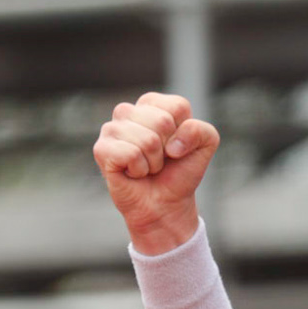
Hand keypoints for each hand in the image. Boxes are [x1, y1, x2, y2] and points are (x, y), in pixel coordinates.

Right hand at [93, 92, 219, 254]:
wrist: (165, 204)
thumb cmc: (181, 172)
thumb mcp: (205, 146)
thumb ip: (202, 131)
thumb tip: (172, 144)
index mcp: (152, 104)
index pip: (177, 107)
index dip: (184, 133)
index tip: (176, 146)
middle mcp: (128, 112)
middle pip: (162, 122)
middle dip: (168, 149)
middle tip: (160, 159)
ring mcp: (111, 129)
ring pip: (148, 140)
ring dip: (154, 162)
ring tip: (147, 166)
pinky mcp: (102, 149)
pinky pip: (130, 154)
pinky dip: (139, 170)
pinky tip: (133, 173)